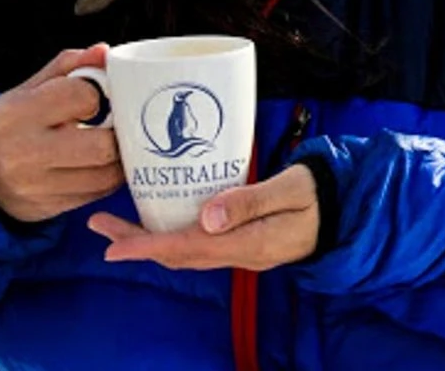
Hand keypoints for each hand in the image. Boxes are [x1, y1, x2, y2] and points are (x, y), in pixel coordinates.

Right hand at [0, 44, 123, 223]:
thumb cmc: (9, 123)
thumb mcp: (29, 89)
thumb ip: (68, 67)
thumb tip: (104, 51)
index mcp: (16, 115)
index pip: (83, 97)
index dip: (97, 94)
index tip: (92, 97)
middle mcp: (22, 154)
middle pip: (102, 146)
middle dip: (117, 132)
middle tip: (115, 123)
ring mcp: (34, 188)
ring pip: (106, 175)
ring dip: (118, 158)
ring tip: (110, 143)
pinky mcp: (46, 209)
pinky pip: (97, 194)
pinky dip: (108, 178)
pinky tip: (100, 164)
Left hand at [87, 165, 319, 270]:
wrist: (345, 209)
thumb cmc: (319, 193)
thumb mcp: (290, 190)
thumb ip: (250, 201)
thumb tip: (207, 218)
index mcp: (249, 243)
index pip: (189, 248)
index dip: (148, 247)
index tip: (114, 247)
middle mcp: (239, 253)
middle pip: (178, 254)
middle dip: (136, 244)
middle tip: (99, 226)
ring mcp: (240, 251)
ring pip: (185, 252)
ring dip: (149, 242)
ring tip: (116, 227)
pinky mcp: (242, 243)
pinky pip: (198, 246)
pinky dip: (170, 238)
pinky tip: (158, 224)